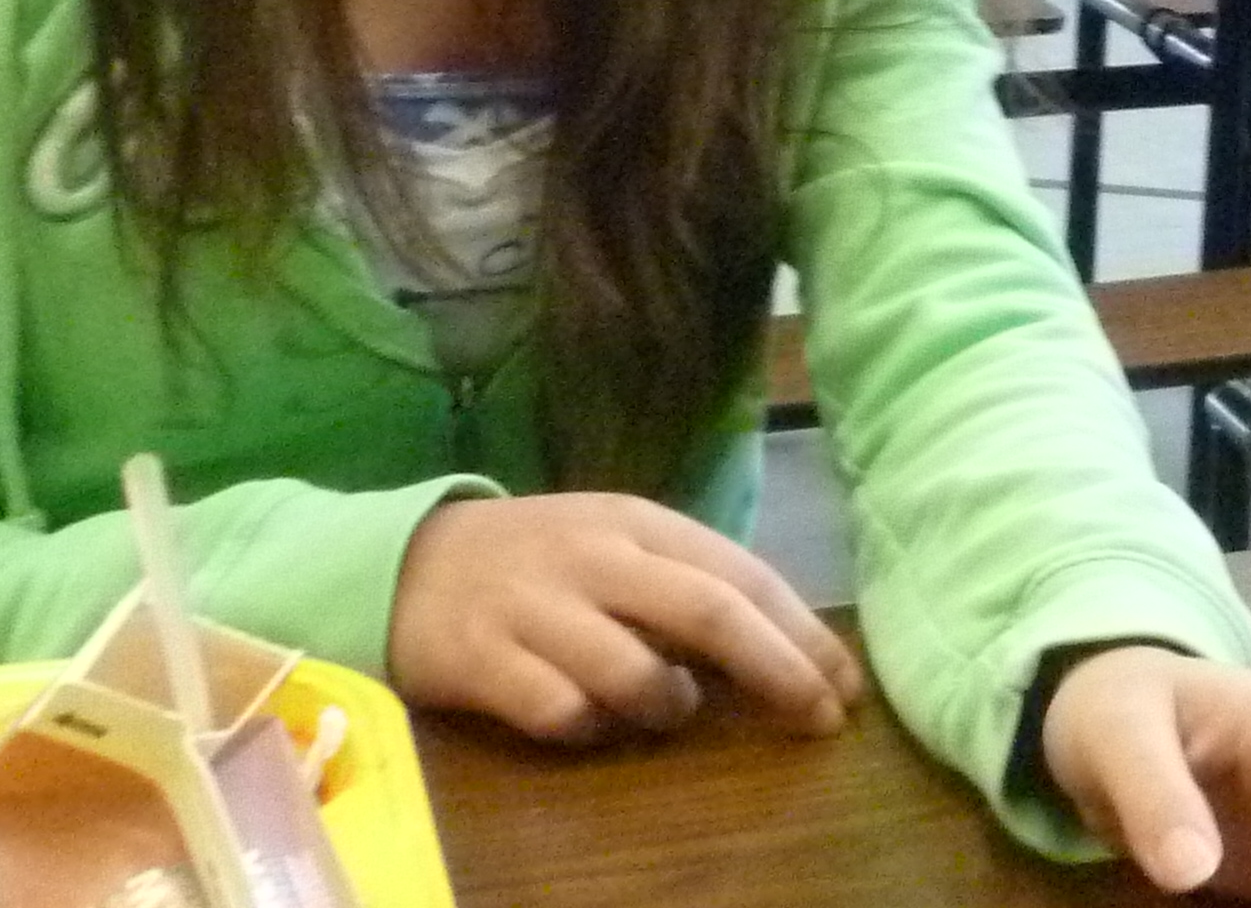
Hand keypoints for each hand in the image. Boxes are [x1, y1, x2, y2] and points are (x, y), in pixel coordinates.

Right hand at [386, 492, 863, 744]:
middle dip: (777, 668)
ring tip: (667, 709)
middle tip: (818, 718)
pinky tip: (586, 723)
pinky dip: (587, 729)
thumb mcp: (618, 550)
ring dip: (668, 705)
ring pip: (632, 668)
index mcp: (640, 522)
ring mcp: (534, 607)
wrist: (404, 562)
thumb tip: (781, 649)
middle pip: (707, 611)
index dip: (801, 633)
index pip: (743, 574)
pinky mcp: (477, 658)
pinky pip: (555, 710)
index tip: (846, 686)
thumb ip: (687, 587)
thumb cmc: (540, 562)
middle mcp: (595, 556)